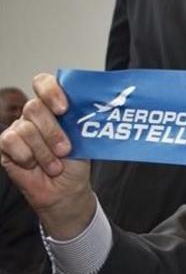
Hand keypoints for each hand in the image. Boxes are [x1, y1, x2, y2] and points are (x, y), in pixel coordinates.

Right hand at [0, 73, 95, 237]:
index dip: (51, 91)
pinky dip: (27, 157)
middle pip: (34, 107)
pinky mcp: (5, 144)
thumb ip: (81, 120)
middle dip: (52, 132)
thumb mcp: (84, 139)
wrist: (66, 190)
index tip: (63, 108)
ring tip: (54, 165)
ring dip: (44, 152)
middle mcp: (34, 114)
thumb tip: (89, 106)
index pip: (44, 83)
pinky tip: (34, 165)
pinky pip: (11, 142)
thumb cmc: (76, 163)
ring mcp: (19, 128)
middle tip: (65, 150)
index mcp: (54, 107)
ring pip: (25, 128)